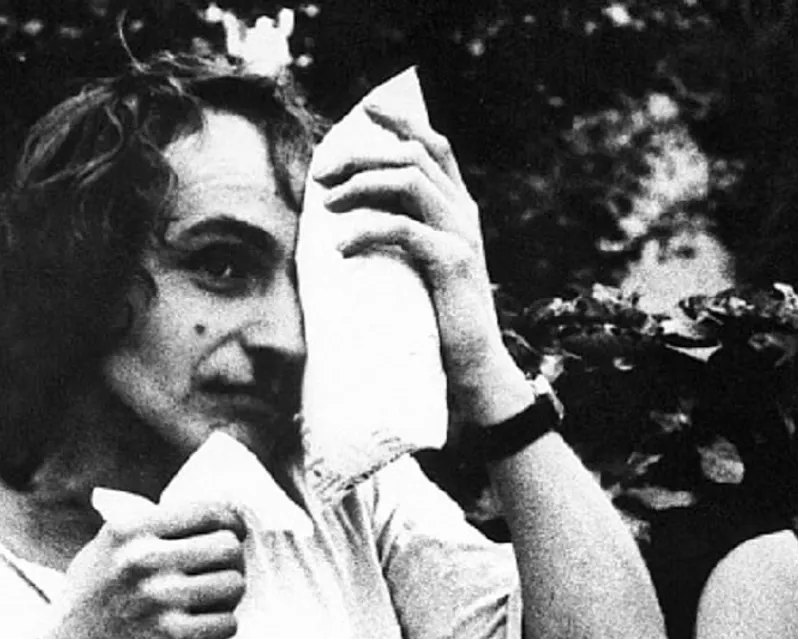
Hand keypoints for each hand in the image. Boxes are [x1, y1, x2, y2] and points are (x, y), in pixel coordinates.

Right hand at [43, 499, 246, 638]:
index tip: (232, 537)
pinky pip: (228, 623)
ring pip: (235, 584)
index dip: (230, 525)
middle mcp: (145, 558)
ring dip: (226, 599)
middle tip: (215, 579)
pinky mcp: (173, 637)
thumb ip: (148, 531)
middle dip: (230, 564)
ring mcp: (160, 598)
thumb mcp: (102, 552)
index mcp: (129, 529)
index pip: (209, 511)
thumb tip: (213, 518)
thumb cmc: (86, 610)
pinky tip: (196, 632)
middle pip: (229, 547)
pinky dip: (218, 630)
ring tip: (204, 608)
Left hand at [312, 103, 519, 415]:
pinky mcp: (453, 262)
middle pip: (415, 154)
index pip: (435, 146)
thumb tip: (348, 212)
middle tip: (322, 174)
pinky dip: (367, 230)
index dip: (403, 122)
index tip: (367, 110)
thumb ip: (402, 234)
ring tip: (326, 205)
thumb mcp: (418, 268)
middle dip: (363, 154)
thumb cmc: (437, 323)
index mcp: (459, 209)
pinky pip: (404, 229)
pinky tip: (342, 248)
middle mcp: (464, 214)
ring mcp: (462, 235)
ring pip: (410, 180)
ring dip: (362, 184)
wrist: (474, 369)